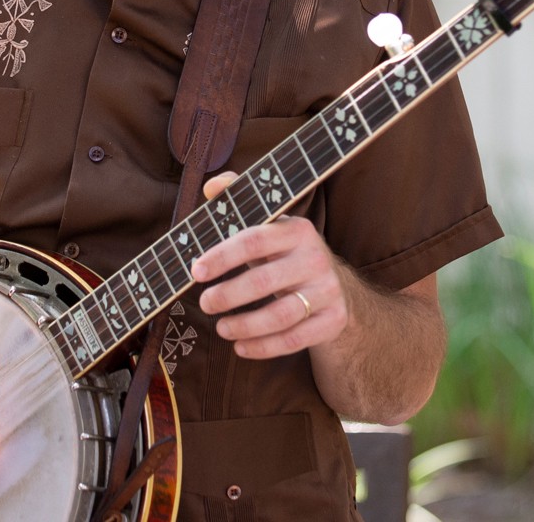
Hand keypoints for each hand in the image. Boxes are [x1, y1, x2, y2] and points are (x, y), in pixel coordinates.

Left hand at [191, 172, 348, 358]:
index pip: (253, 241)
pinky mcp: (333, 320)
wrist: (337, 287)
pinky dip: (264, 347)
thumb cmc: (286, 253)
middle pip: (263, 282)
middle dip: (227, 295)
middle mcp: (316, 258)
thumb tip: (211, 185)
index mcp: (296, 229)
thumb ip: (238, 200)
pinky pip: (294, 339)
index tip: (196, 271)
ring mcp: (328, 291)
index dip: (221, 257)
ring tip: (221, 328)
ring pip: (280, 315)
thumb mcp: (269, 225)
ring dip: (244, 325)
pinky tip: (241, 347)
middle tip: (205, 303)